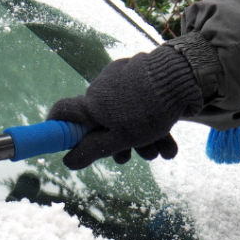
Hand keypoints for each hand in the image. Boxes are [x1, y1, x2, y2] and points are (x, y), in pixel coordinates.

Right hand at [48, 46, 202, 169]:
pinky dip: (155, 122)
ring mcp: (123, 81)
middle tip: (139, 155)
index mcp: (92, 103)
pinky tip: (170, 139)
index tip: (63, 142)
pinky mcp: (143, 77)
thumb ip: (92, 150)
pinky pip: (142, 104)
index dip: (58, 127)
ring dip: (145, 139)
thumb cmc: (145, 111)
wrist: (181, 78)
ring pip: (129, 116)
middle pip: (104, 122)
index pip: (63, 112)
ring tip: (162, 150)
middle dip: (123, 143)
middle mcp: (102, 89)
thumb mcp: (118, 138)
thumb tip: (67, 161)